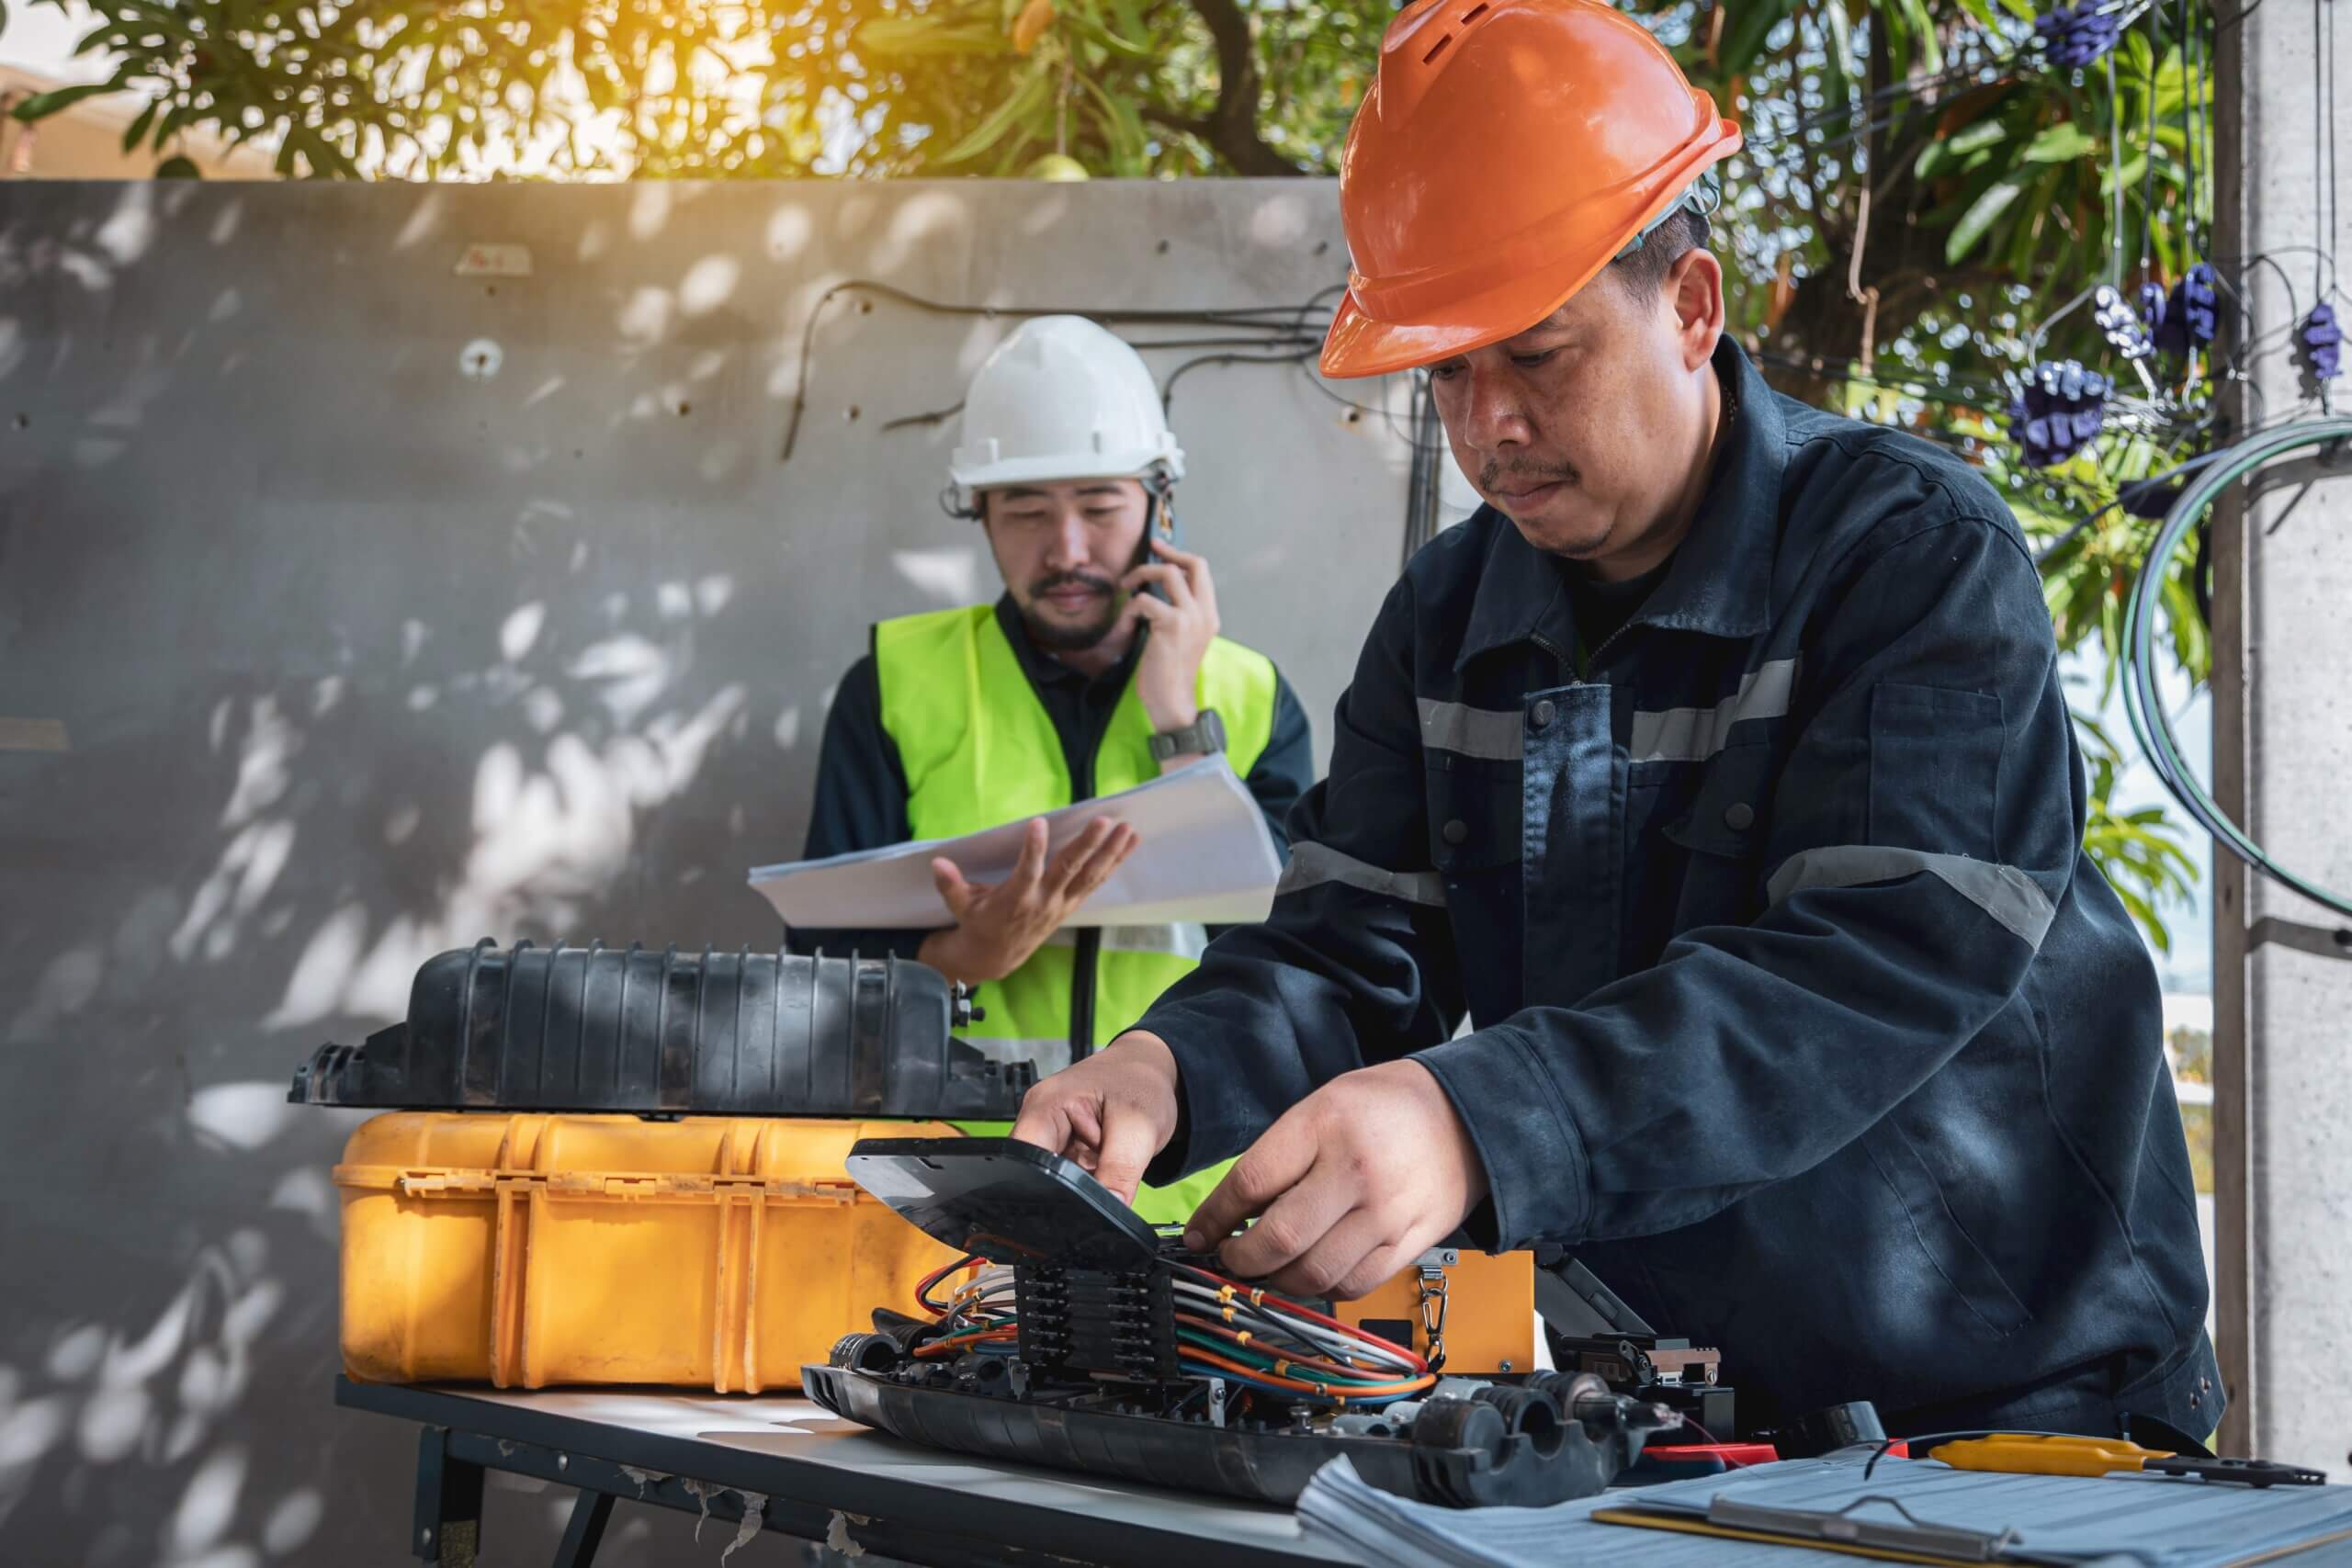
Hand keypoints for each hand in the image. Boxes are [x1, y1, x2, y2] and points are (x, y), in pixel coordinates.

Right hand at [917, 817, 1137, 984]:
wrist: (996, 956)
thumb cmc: (977, 922)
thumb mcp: (959, 905)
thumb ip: (950, 884)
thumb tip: (936, 862)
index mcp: (1016, 898)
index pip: (1027, 871)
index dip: (1033, 848)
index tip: (1039, 822)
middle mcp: (1043, 901)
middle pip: (1069, 870)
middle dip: (1087, 845)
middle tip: (1104, 822)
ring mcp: (1061, 903)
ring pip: (1090, 875)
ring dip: (1110, 853)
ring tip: (1128, 830)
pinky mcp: (1070, 903)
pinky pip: (1095, 881)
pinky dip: (1113, 863)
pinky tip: (1127, 844)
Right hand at [1010, 1031, 1181, 1203]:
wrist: (1154, 1073)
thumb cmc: (1142, 1084)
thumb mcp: (1139, 1127)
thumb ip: (1120, 1171)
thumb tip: (1109, 1209)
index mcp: (1045, 1106)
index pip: (1024, 1158)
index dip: (1045, 1187)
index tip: (1075, 1203)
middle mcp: (1039, 1120)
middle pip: (1035, 1173)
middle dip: (1067, 1188)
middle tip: (1102, 1176)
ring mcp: (1050, 1135)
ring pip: (1054, 1181)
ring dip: (1081, 1184)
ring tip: (1106, 1162)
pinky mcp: (1063, 1149)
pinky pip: (1067, 1178)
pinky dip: (1087, 1180)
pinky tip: (1103, 1166)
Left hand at [1119, 537, 1219, 737]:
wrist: (1172, 701)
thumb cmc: (1169, 674)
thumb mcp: (1180, 639)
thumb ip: (1176, 614)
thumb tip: (1152, 591)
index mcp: (1209, 615)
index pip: (1202, 571)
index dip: (1180, 555)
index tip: (1160, 549)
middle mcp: (1204, 613)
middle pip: (1193, 564)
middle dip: (1166, 554)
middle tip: (1146, 552)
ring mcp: (1190, 617)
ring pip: (1167, 573)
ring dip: (1140, 576)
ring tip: (1125, 590)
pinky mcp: (1172, 625)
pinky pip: (1144, 601)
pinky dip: (1128, 610)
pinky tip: (1124, 627)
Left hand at [1181, 1059, 1489, 1299]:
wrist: (1466, 1116)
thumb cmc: (1385, 1107)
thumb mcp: (1323, 1105)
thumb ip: (1280, 1155)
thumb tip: (1231, 1213)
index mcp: (1325, 1125)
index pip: (1251, 1183)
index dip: (1215, 1217)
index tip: (1200, 1234)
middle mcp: (1355, 1171)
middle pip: (1279, 1238)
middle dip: (1241, 1260)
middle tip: (1230, 1259)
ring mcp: (1386, 1213)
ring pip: (1313, 1274)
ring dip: (1277, 1283)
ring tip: (1267, 1271)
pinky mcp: (1409, 1243)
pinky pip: (1353, 1286)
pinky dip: (1321, 1290)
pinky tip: (1310, 1274)